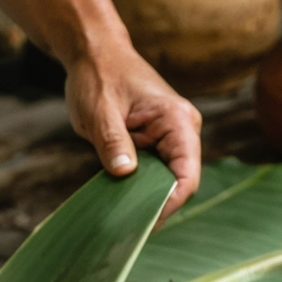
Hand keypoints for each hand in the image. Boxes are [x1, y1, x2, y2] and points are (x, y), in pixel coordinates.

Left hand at [64, 45, 201, 221]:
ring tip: (122, 218)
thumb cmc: (98, 75)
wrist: (94, 53)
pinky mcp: (157, 143)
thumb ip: (113, 142)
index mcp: (178, 120)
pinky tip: (121, 201)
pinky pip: (154, 174)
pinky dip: (139, 188)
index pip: (187, 174)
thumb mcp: (100, 111)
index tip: (144, 222)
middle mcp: (183, 130)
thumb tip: (125, 174)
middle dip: (156, 206)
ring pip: (167, 181)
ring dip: (146, 199)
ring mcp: (171, 138)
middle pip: (180, 183)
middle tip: (127, 228)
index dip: (169, 203)